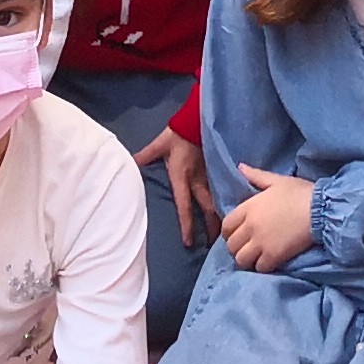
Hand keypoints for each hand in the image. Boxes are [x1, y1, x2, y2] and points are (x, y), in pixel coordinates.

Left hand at [141, 123, 217, 246]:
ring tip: (227, 233)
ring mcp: (211, 176)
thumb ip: (145, 156)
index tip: (189, 243)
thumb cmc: (178, 133)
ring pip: (218, 202)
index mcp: (182, 177)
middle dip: (212, 228)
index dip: (187, 226)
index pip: (184, 207)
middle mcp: (199, 181)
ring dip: (222, 217)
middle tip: (214, 245)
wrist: (199, 118)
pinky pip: (224, 190)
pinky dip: (227, 202)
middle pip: (208, 210)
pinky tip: (235, 212)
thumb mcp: (159, 145)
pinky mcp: (219, 170)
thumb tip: (129, 163)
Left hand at [221, 163, 316, 272]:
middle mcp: (251, 226)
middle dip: (237, 247)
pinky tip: (269, 262)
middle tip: (246, 247)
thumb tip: (239, 167)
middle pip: (231, 245)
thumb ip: (256, 176)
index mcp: (249, 207)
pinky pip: (259, 268)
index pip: (226, 225)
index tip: (237, 233)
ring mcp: (261, 243)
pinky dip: (262, 267)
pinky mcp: (274, 256)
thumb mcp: (277, 180)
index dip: (229, 232)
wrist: (321, 210)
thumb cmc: (300, 193)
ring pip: (241, 259)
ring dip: (247, 259)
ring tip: (255, 257)